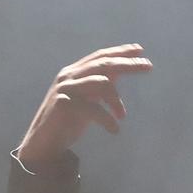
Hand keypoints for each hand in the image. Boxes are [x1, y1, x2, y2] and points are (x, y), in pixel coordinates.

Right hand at [16, 43, 153, 164]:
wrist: (43, 143)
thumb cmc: (68, 121)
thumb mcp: (86, 99)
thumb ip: (98, 86)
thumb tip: (118, 74)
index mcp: (74, 73)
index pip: (100, 56)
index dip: (120, 52)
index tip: (140, 49)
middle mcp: (69, 76)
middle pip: (103, 64)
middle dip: (128, 64)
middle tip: (148, 66)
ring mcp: (66, 89)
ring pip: (101, 83)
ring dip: (116, 100)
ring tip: (122, 116)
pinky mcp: (64, 105)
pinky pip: (94, 109)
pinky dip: (108, 120)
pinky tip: (115, 130)